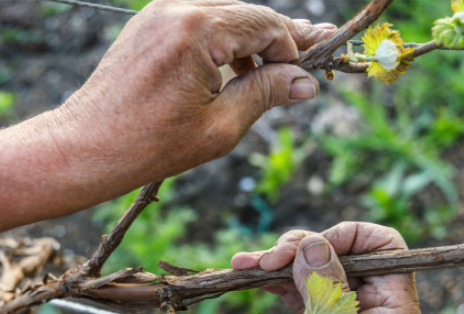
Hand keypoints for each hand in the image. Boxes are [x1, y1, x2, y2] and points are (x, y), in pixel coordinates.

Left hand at [0, 0, 334, 228]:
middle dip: (280, 40)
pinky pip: (202, 23)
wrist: (87, 146)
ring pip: (226, 16)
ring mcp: (161, 12)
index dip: (292, 49)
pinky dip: (225, 42)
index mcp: (197, 29)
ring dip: (253, 41)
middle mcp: (178, 8)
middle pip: (248, 14)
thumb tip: (307, 82)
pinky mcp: (152, 24)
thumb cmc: (151, 144)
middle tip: (313, 52)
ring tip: (276, 68)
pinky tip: (237, 67)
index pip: (265, 25)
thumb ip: (266, 93)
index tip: (307, 74)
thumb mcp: (221, 125)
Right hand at [232, 222, 420, 312]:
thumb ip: (329, 288)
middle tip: (266, 259)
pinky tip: (248, 274)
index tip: (314, 249)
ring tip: (242, 263)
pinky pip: (296, 289)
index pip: (381, 242)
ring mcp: (339, 302)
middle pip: (336, 249)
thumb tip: (311, 243)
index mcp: (392, 295)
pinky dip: (273, 282)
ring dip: (274, 262)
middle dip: (297, 248)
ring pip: (309, 268)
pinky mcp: (318, 313)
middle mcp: (366, 292)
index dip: (347, 234)